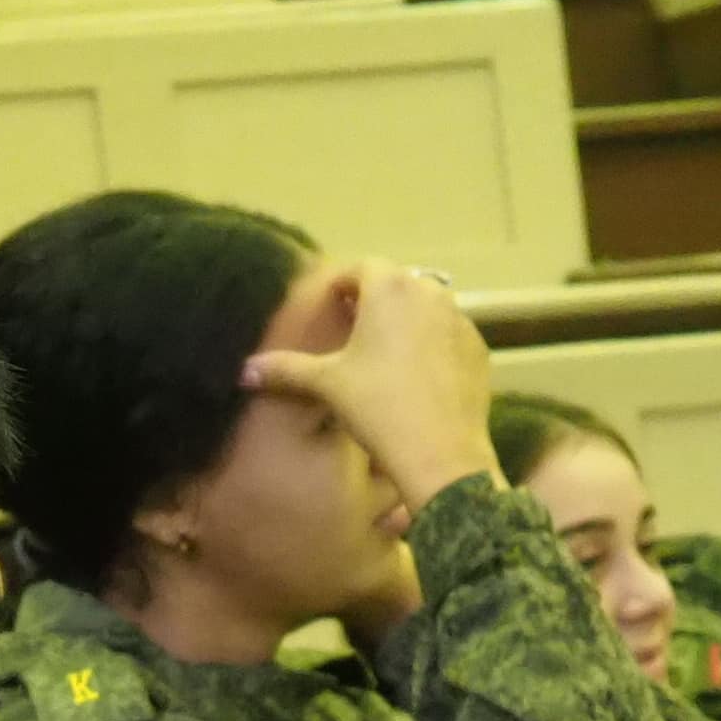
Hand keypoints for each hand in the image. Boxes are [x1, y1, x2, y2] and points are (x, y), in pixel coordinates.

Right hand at [235, 255, 497, 511]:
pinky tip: (416, 377)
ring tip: (383, 355)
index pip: (360, 268)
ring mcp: (460, 320)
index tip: (327, 308)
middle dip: (372, 301)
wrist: (441, 452)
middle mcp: (430, 292)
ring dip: (404, 321)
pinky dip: (431, 344)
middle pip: (395, 284)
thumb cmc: (377, 406)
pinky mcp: (478, 348)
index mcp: (390, 288)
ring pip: (425, 307)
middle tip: (350, 332)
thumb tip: (243, 371)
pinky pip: (448, 335)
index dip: (339, 285)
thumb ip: (285, 369)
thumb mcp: (326, 384)